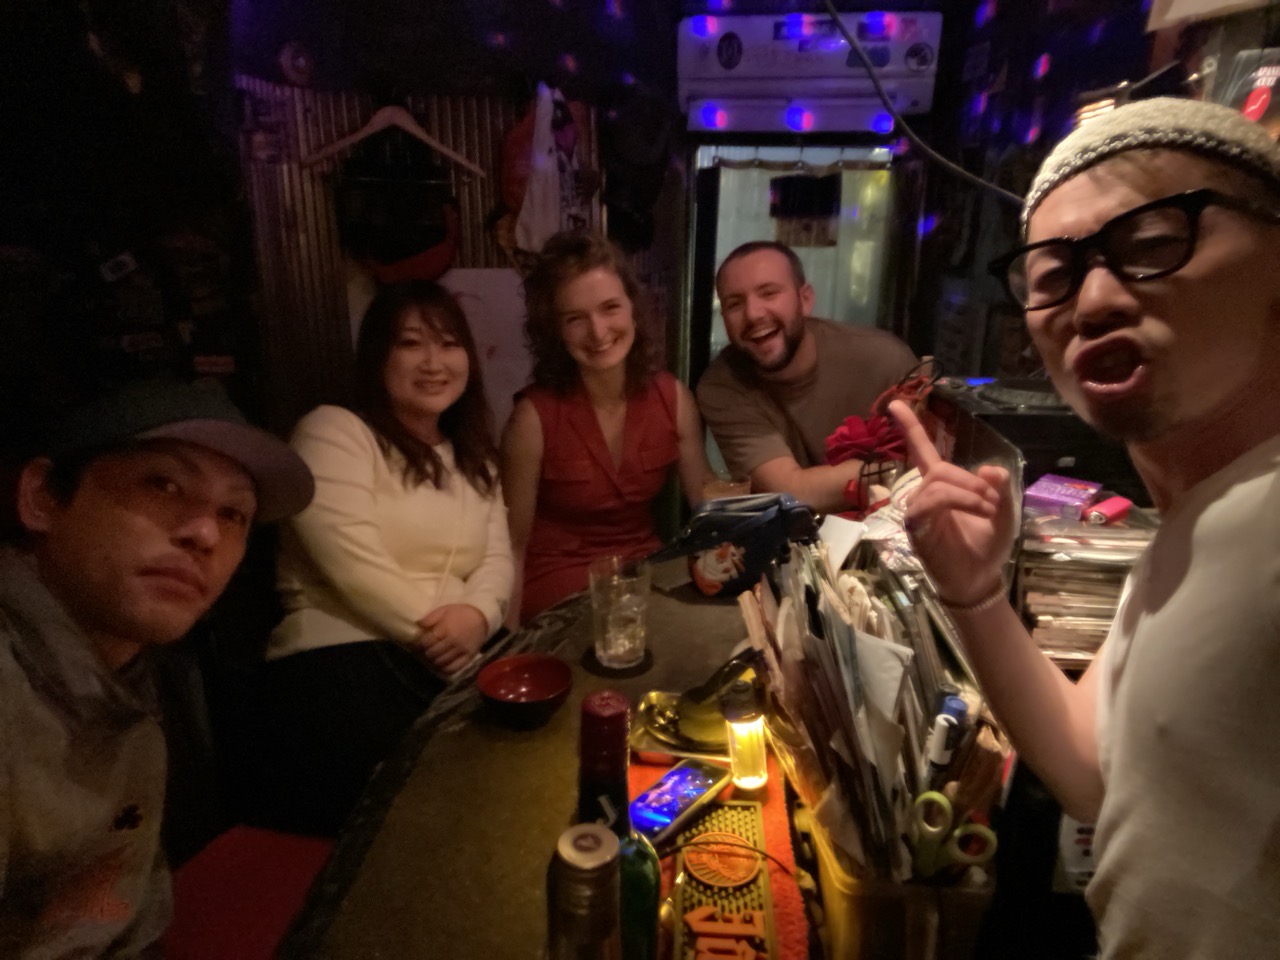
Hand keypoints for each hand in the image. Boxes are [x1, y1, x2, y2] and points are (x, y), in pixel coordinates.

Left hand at [416, 604, 488, 675]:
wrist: (481, 617)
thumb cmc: (460, 613)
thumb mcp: (444, 610)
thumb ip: (430, 618)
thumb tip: (417, 626)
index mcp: (445, 628)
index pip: (426, 642)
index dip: (419, 644)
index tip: (418, 643)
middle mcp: (452, 641)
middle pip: (432, 653)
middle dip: (426, 652)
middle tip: (426, 650)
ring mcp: (461, 650)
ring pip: (441, 661)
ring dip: (434, 660)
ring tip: (433, 657)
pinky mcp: (468, 657)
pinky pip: (454, 668)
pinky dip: (445, 669)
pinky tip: (442, 665)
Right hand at [887, 400, 1016, 604]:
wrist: (978, 580)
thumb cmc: (988, 546)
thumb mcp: (1005, 513)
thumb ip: (1001, 489)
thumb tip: (989, 469)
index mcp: (943, 485)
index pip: (921, 451)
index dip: (910, 426)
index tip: (894, 403)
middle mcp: (925, 493)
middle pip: (939, 468)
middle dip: (970, 481)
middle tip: (993, 502)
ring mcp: (918, 510)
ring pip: (937, 483)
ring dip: (968, 492)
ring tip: (987, 510)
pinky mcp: (916, 526)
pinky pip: (929, 502)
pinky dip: (956, 501)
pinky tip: (974, 513)